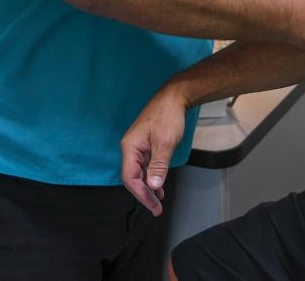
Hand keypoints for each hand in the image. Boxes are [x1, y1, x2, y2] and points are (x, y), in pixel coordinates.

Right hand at [120, 85, 188, 214]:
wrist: (174, 97)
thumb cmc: (168, 115)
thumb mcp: (165, 142)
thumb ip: (158, 165)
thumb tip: (153, 185)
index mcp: (130, 147)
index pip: (130, 178)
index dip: (141, 194)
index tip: (153, 205)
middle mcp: (131, 148)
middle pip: (133, 177)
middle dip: (145, 194)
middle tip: (157, 208)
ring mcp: (138, 146)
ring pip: (140, 172)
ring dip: (149, 187)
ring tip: (158, 201)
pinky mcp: (146, 144)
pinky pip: (146, 165)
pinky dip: (152, 176)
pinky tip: (159, 185)